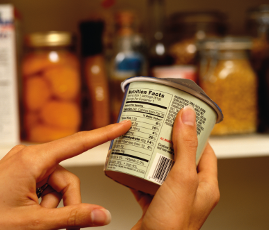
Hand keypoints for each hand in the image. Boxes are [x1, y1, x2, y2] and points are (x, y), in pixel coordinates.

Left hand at [0, 121, 131, 229]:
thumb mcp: (34, 223)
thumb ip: (72, 217)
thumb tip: (102, 213)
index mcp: (32, 159)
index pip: (78, 142)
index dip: (105, 133)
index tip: (122, 125)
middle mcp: (29, 156)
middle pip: (68, 177)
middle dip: (67, 203)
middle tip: (58, 225)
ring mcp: (25, 165)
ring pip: (58, 185)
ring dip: (54, 207)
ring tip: (39, 222)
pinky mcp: (22, 174)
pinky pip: (46, 186)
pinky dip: (46, 203)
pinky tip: (34, 216)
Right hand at [131, 106, 219, 229]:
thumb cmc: (172, 224)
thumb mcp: (183, 178)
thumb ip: (186, 147)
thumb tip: (188, 116)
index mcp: (205, 186)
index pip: (205, 152)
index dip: (196, 134)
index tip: (184, 120)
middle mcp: (189, 192)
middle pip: (181, 160)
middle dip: (169, 144)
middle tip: (158, 129)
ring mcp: (171, 198)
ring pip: (162, 171)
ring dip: (151, 158)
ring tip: (143, 144)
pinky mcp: (154, 204)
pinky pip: (146, 184)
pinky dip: (137, 175)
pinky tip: (129, 167)